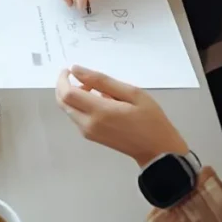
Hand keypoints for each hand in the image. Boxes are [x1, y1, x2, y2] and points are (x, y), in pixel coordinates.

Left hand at [55, 67, 188, 167]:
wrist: (158, 151)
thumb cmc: (150, 119)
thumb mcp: (131, 93)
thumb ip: (101, 80)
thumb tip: (76, 70)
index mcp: (99, 112)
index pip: (67, 93)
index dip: (63, 79)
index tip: (69, 69)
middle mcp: (88, 124)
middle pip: (63, 102)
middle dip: (64, 86)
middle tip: (80, 76)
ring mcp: (88, 132)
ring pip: (68, 109)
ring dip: (73, 95)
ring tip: (95, 88)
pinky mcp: (91, 137)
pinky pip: (76, 116)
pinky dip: (79, 105)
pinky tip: (98, 101)